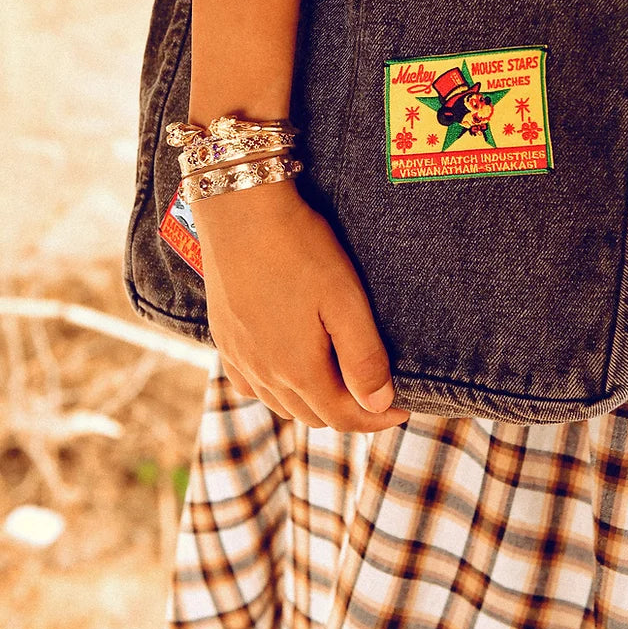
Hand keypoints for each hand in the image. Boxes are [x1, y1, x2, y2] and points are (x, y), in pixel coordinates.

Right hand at [191, 181, 410, 431]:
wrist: (239, 209)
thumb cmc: (299, 249)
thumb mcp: (345, 300)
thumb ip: (363, 356)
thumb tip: (380, 405)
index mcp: (298, 370)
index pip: (344, 417)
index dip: (378, 419)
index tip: (403, 409)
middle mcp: (264, 373)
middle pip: (313, 415)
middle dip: (348, 412)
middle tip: (377, 394)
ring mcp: (238, 356)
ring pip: (280, 403)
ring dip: (313, 402)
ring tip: (338, 382)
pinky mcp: (223, 336)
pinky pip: (249, 384)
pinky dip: (274, 389)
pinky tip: (285, 370)